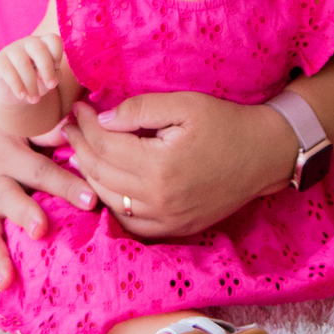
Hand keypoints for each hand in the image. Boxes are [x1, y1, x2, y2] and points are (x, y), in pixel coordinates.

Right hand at [0, 33, 63, 104]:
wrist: (13, 93)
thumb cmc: (36, 81)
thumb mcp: (48, 79)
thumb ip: (53, 75)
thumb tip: (45, 76)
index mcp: (43, 43)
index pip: (53, 40)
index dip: (57, 55)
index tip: (56, 69)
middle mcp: (27, 43)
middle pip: (39, 48)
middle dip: (47, 69)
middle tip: (51, 86)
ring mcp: (11, 51)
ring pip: (23, 63)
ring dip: (32, 84)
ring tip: (35, 99)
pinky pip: (8, 72)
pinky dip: (17, 86)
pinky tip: (22, 96)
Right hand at [0, 101, 97, 294]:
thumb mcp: (14, 121)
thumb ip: (46, 129)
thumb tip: (79, 128)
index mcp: (10, 154)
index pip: (41, 170)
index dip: (65, 184)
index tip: (90, 200)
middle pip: (9, 199)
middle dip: (24, 215)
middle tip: (41, 231)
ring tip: (5, 281)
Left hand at [61, 91, 294, 237]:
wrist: (263, 155)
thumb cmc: (225, 124)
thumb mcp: (184, 105)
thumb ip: (141, 110)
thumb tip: (103, 119)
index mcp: (159, 167)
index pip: (105, 146)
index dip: (87, 124)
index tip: (78, 107)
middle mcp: (159, 200)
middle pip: (101, 174)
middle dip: (80, 147)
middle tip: (70, 126)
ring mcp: (166, 220)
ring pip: (110, 200)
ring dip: (89, 175)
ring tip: (80, 150)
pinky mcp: (175, 228)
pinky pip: (130, 223)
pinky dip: (111, 203)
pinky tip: (104, 183)